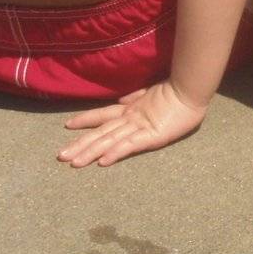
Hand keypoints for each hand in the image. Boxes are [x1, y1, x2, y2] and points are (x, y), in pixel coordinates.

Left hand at [57, 81, 206, 167]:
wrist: (192, 90)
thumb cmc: (177, 92)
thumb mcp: (153, 93)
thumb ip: (136, 97)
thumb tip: (121, 100)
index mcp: (132, 109)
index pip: (103, 114)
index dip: (85, 119)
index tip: (67, 125)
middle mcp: (131, 118)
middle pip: (101, 132)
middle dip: (80, 144)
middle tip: (60, 156)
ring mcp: (140, 127)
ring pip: (110, 140)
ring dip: (91, 152)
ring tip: (74, 163)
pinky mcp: (152, 135)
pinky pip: (130, 145)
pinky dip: (116, 153)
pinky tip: (103, 162)